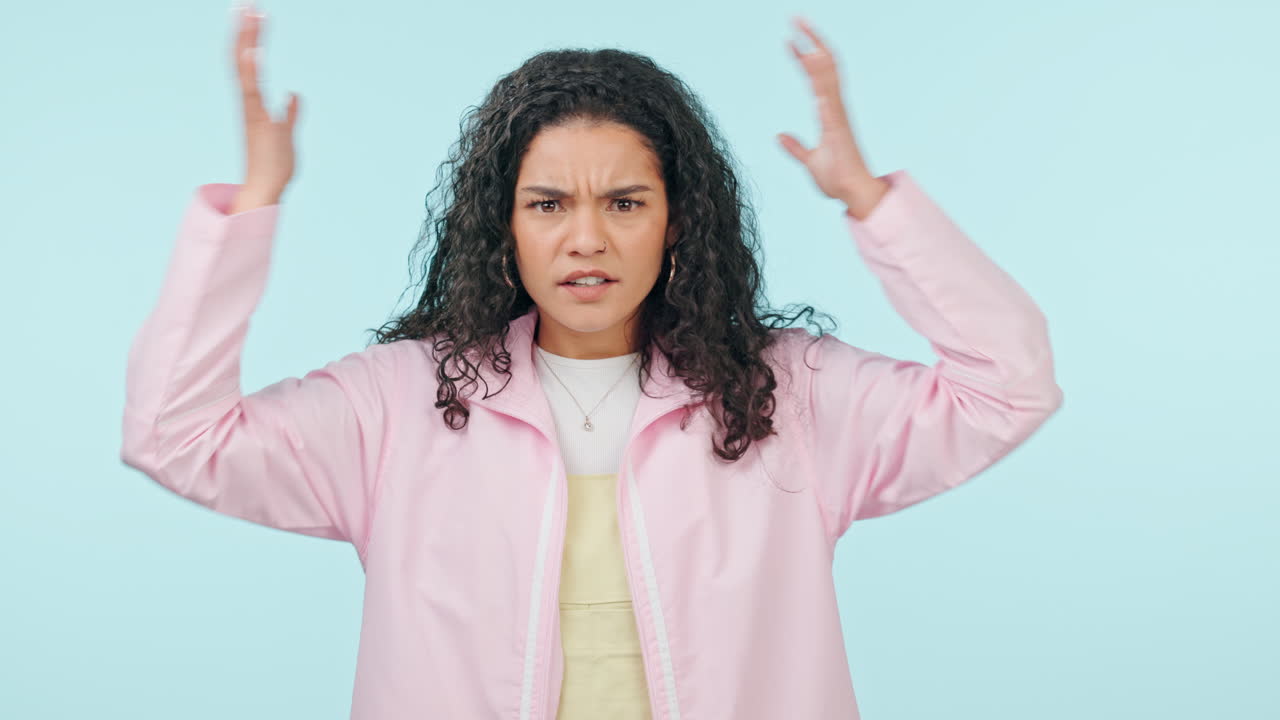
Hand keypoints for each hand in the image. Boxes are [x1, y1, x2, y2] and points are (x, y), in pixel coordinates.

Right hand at [231, 1, 297, 205]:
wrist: (267, 190)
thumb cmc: (275, 165)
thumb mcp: (288, 132)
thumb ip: (291, 113)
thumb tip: (295, 96)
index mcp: (254, 102)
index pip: (249, 62)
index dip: (250, 37)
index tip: (253, 13)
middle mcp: (248, 102)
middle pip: (242, 58)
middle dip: (244, 30)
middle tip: (246, 2)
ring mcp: (251, 110)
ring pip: (244, 69)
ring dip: (247, 41)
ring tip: (250, 14)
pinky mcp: (256, 121)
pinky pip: (251, 92)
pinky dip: (252, 70)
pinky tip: (254, 49)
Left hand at [777, 16, 885, 214]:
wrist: (853, 195)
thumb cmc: (837, 180)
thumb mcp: (809, 161)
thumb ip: (795, 147)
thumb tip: (780, 135)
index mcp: (829, 113)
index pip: (815, 77)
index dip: (803, 57)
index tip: (790, 40)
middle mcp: (835, 108)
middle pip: (824, 66)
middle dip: (811, 40)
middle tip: (796, 18)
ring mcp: (837, 115)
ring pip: (827, 74)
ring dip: (815, 50)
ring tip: (802, 28)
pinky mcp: (838, 125)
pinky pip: (827, 95)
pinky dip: (820, 76)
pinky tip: (811, 59)